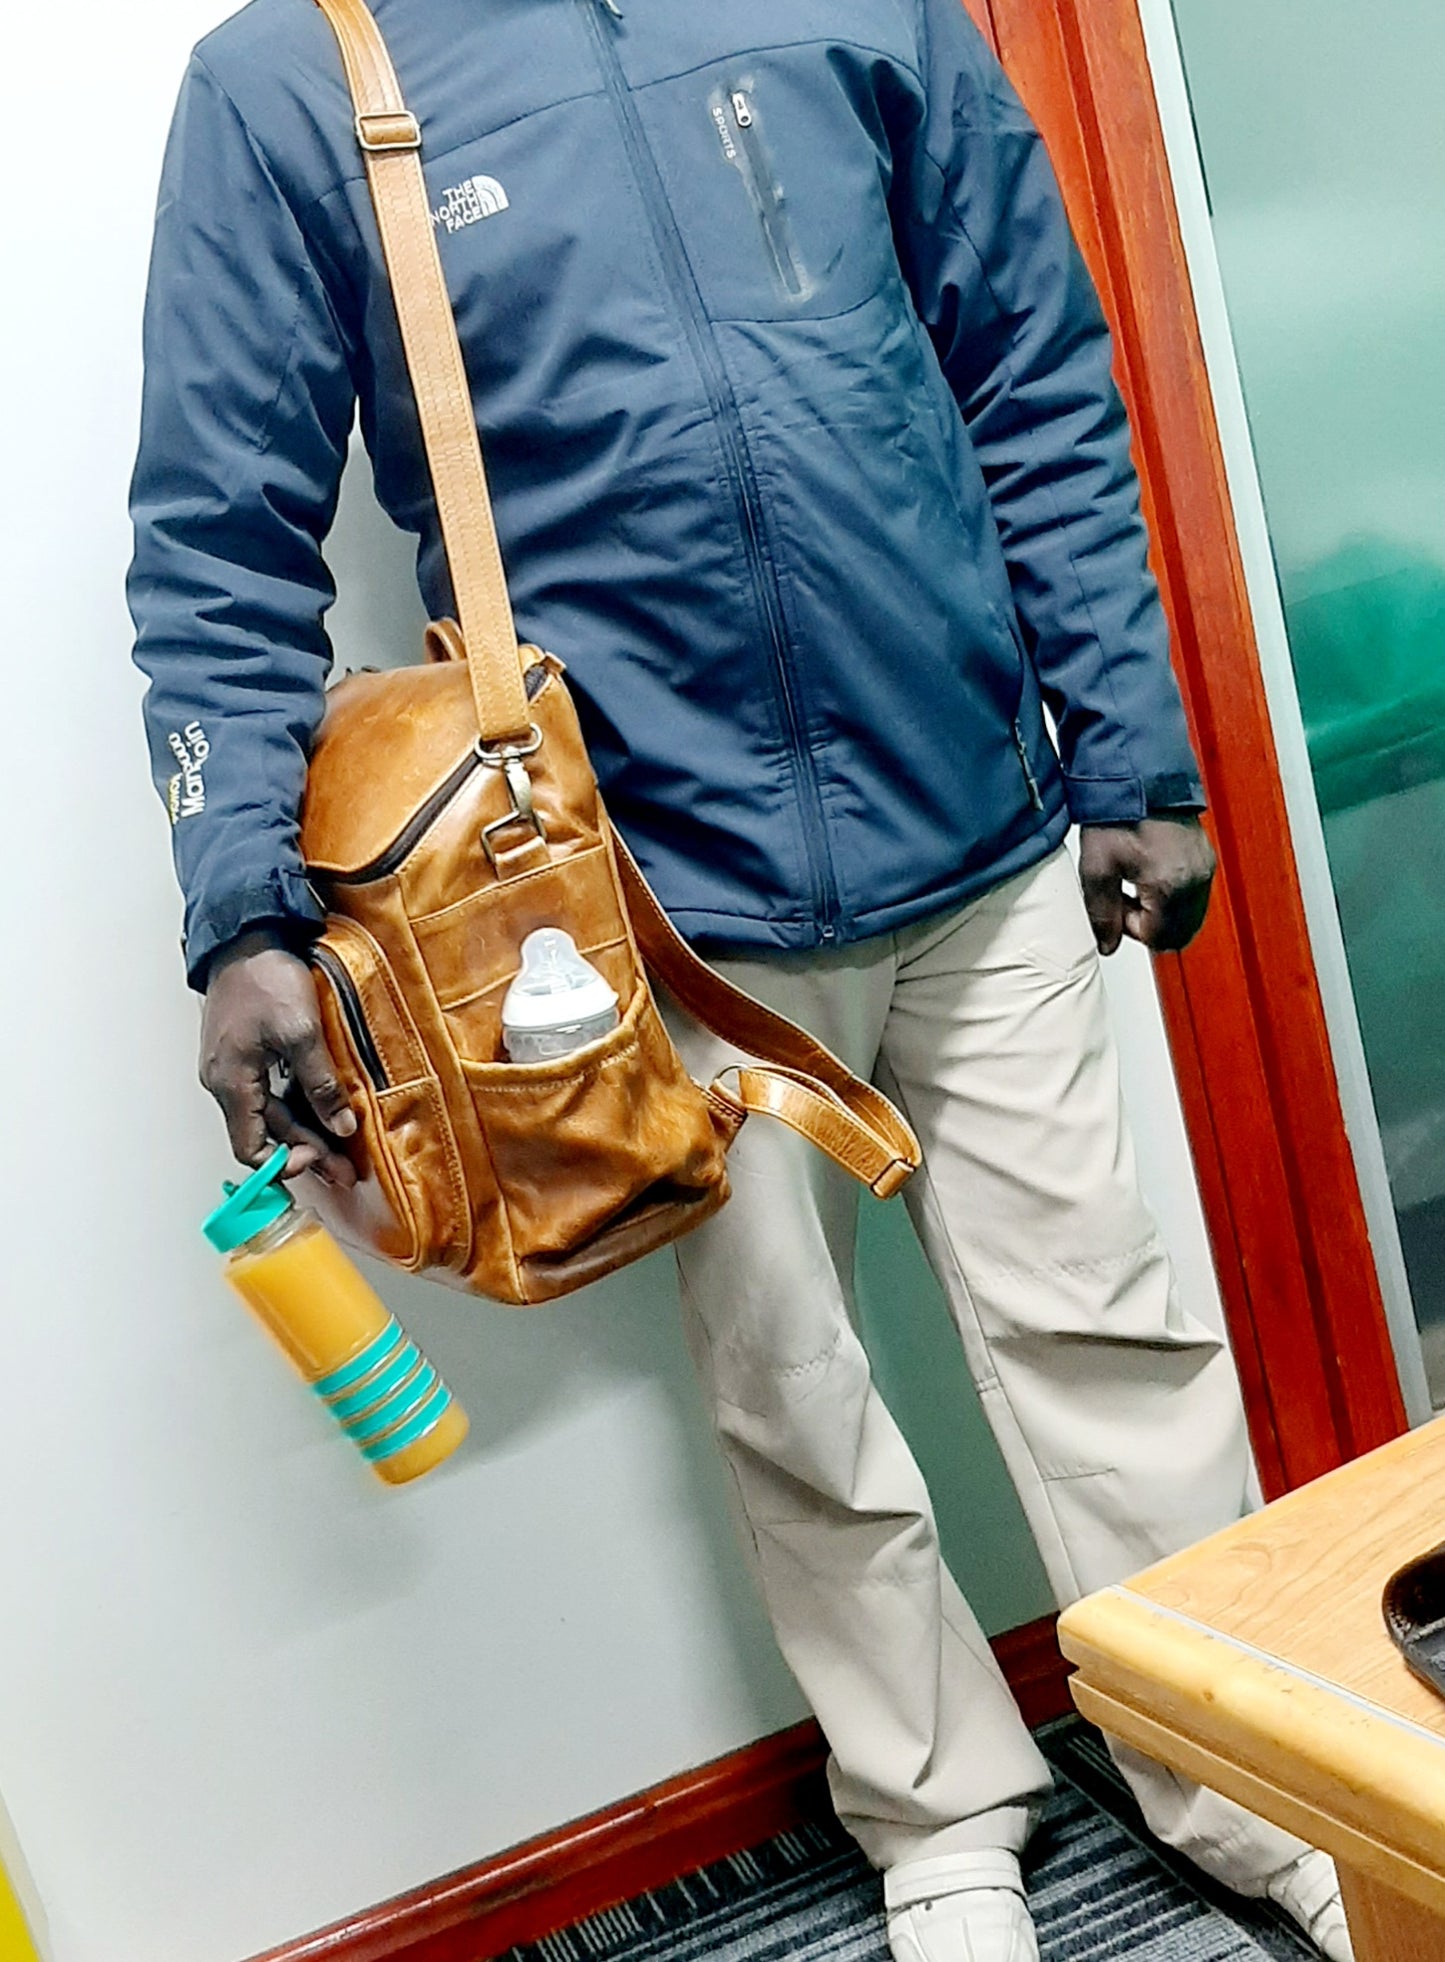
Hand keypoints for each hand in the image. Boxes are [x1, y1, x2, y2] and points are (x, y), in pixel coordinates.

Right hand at [199, 930, 357, 1185]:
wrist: (245, 938)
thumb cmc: (265, 979)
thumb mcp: (302, 1034)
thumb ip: (321, 1085)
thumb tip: (341, 1127)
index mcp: (231, 1083)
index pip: (250, 1148)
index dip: (284, 1164)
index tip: (320, 1161)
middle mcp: (225, 1083)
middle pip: (265, 1134)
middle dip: (306, 1152)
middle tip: (346, 1168)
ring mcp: (232, 1068)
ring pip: (270, 1114)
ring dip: (305, 1131)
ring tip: (342, 1146)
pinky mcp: (244, 1054)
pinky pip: (269, 1092)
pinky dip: (296, 1106)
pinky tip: (324, 1110)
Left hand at [1078, 815, 1215, 956]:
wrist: (1137, 776)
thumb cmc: (1119, 814)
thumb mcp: (1097, 868)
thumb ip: (1101, 913)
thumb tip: (1107, 944)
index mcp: (1170, 885)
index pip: (1158, 938)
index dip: (1131, 929)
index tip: (1116, 905)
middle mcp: (1195, 879)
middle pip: (1179, 934)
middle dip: (1150, 926)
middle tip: (1126, 899)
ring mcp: (1205, 868)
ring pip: (1189, 918)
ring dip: (1162, 913)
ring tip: (1137, 884)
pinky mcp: (1206, 858)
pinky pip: (1195, 896)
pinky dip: (1174, 898)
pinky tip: (1151, 875)